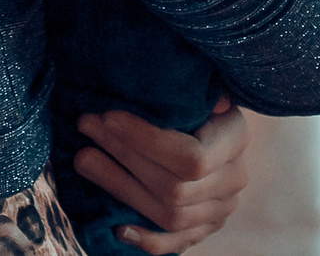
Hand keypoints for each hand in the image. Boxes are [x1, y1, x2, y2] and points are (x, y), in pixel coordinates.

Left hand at [74, 98, 249, 252]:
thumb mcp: (196, 80)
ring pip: (170, 216)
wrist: (210, 122)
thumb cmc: (193, 92)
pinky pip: (176, 244)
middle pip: (175, 188)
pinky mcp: (203, 229)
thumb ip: (189, 84)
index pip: (192, 157)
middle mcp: (234, 180)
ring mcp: (221, 210)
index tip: (107, 116)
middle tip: (85, 127)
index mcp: (235, 139)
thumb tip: (188, 87)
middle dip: (122, 156)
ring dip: (120, 188)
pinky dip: (146, 240)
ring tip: (84, 158)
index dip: (146, 141)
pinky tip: (117, 228)